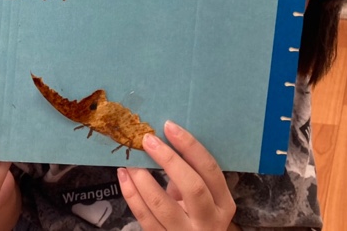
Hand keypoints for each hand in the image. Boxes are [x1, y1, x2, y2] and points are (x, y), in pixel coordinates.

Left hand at [117, 121, 236, 230]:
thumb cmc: (195, 216)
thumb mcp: (201, 197)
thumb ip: (188, 174)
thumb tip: (162, 139)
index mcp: (223, 203)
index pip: (210, 170)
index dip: (190, 146)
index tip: (169, 126)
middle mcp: (209, 221)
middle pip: (192, 186)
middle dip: (168, 159)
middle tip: (148, 140)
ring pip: (162, 205)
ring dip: (143, 178)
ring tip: (130, 160)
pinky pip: (145, 218)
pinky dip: (131, 195)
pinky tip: (124, 176)